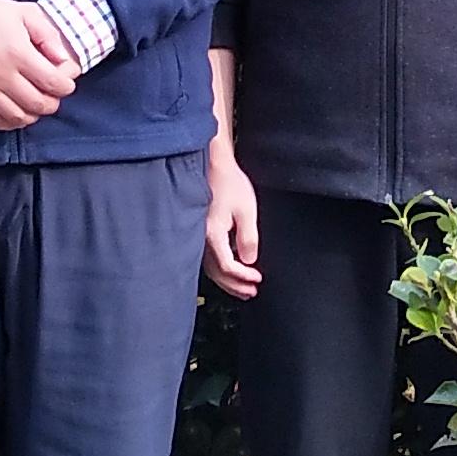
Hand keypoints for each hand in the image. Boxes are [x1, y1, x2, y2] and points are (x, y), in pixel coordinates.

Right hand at [0, 0, 82, 132]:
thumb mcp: (24, 13)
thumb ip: (48, 35)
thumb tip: (63, 58)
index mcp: (19, 54)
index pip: (53, 83)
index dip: (66, 86)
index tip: (66, 82)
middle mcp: (3, 77)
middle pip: (38, 104)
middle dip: (52, 102)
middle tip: (52, 94)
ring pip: (18, 117)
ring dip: (32, 114)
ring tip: (34, 103)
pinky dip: (9, 123)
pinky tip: (15, 113)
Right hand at [202, 144, 261, 295]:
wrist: (212, 163)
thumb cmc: (228, 182)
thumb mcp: (246, 209)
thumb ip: (248, 237)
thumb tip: (249, 260)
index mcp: (212, 234)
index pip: (227, 266)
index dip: (243, 276)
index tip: (258, 279)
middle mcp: (201, 238)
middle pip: (216, 272)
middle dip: (234, 286)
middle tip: (251, 292)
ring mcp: (198, 234)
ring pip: (210, 267)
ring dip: (227, 280)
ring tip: (242, 287)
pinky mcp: (200, 229)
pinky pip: (208, 256)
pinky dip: (220, 268)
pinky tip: (230, 268)